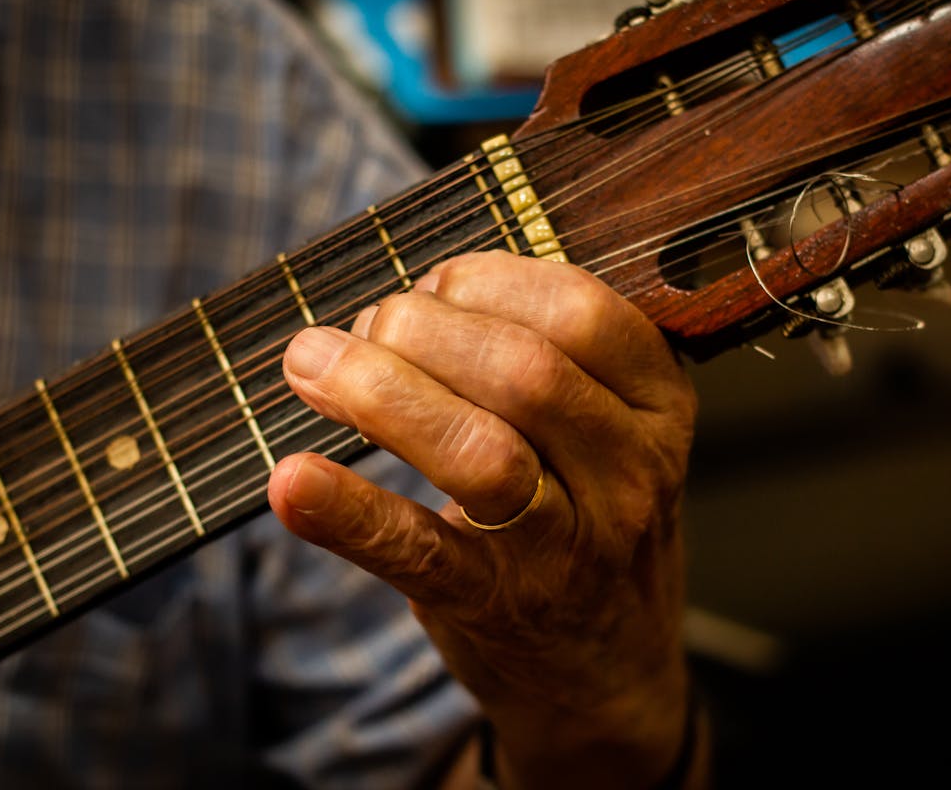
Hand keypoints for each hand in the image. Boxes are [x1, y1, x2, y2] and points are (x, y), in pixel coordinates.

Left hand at [267, 251, 697, 787]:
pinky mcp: (495, 604)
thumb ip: (541, 359)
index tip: (431, 284)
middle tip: (364, 328)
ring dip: (381, 394)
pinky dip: (349, 512)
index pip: (584, 312)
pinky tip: (292, 480)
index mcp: (657, 407)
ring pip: (481, 453)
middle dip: (423, 329)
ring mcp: (567, 547)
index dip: (490, 280)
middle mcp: (629, 474)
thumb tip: (413, 296)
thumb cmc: (588, 518)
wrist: (608, 671)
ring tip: (313, 366)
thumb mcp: (604, 432)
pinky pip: (420, 551)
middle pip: (526, 372)